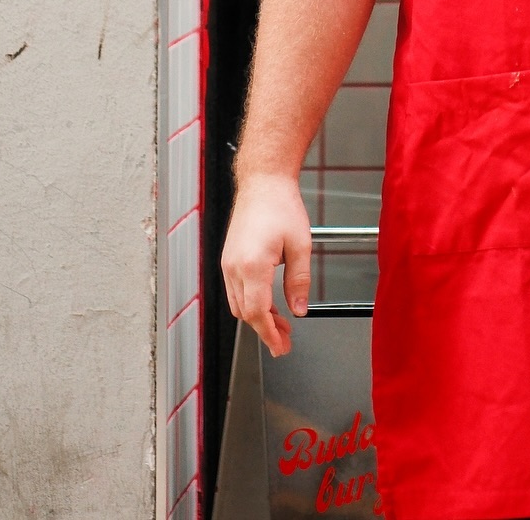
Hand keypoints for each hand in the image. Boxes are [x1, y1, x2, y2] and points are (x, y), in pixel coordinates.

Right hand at [221, 172, 310, 356]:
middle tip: (285, 340)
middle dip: (265, 329)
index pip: (257, 313)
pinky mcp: (228, 258)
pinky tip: (268, 303)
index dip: (269, 334)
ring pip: (238, 304)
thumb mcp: (301, 245)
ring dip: (257, 317)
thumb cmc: (281, 206)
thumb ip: (299, 281)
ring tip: (280, 323)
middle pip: (246, 313)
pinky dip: (250, 302)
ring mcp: (228, 263)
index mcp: (253, 266)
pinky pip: (235, 290)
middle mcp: (235, 267)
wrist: (263, 183)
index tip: (280, 346)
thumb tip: (299, 309)